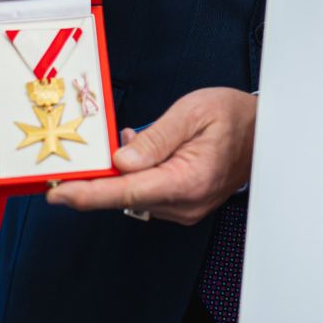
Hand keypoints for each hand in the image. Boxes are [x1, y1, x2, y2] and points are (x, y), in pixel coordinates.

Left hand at [46, 88, 256, 224]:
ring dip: (127, 171)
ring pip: (135, 196)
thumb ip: (155, 139)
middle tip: (110, 143)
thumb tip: (119, 163)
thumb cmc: (232, 116)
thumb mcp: (192, 113)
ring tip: (145, 139)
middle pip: (126, 196)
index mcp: (189, 180)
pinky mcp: (184, 208)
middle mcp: (186, 204)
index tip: (57, 194)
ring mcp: (186, 210)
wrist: (265, 131)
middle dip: (108, 172)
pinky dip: (140, 176)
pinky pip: (148, 195)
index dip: (87, 194)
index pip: (127, 192)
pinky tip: (150, 153)